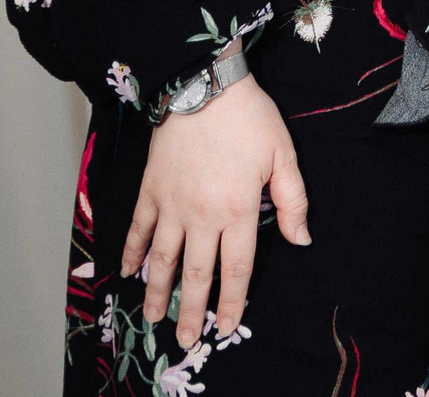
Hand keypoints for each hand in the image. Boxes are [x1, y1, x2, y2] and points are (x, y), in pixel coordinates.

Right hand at [121, 65, 308, 349]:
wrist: (204, 86)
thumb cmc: (250, 119)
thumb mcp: (283, 156)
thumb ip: (293, 200)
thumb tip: (302, 239)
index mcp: (238, 210)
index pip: (236, 268)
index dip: (232, 301)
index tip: (226, 327)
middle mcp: (201, 216)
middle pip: (197, 273)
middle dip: (193, 310)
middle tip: (186, 340)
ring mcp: (171, 205)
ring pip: (162, 259)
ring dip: (157, 291)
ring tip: (153, 319)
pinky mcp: (150, 191)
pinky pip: (137, 229)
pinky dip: (130, 253)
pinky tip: (126, 273)